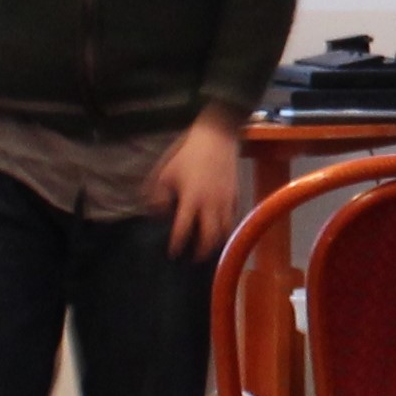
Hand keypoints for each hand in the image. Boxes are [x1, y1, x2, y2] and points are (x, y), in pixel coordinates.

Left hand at [152, 113, 245, 258]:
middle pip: (209, 238)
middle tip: (193, 258)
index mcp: (191, 200)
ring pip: (224, 231)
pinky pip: (233, 217)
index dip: (177, 245)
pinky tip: (221, 228)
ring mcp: (226, 201)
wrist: (217, 137)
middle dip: (201, 251)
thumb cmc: (188, 154)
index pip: (183, 231)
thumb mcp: (166, 173)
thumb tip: (158, 213)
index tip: (172, 253)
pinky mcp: (236, 194)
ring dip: (216, 242)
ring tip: (208, 246)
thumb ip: (158, 196)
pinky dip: (227, 227)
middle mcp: (211, 205)